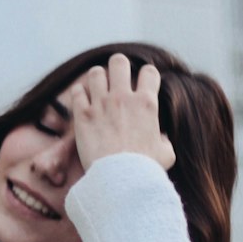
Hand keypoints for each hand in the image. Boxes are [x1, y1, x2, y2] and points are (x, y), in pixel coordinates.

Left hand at [71, 53, 175, 172]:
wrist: (119, 179)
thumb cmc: (144, 169)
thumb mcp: (165, 154)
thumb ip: (164, 140)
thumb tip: (161, 137)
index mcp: (147, 104)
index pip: (149, 72)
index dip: (146, 76)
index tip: (141, 87)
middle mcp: (123, 98)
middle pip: (119, 62)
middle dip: (118, 68)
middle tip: (117, 81)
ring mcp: (101, 104)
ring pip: (95, 72)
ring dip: (97, 79)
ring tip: (97, 91)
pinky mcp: (82, 115)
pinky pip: (77, 91)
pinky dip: (79, 94)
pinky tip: (82, 103)